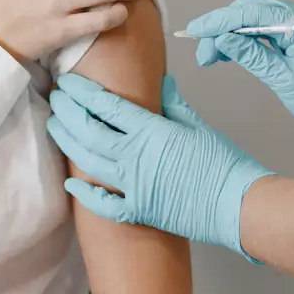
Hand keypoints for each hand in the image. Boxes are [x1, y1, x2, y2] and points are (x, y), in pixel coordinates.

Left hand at [47, 74, 273, 260]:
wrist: (238, 205)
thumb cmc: (224, 164)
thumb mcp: (199, 126)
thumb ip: (175, 104)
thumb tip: (162, 83)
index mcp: (150, 132)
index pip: (106, 105)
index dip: (82, 92)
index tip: (68, 81)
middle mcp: (135, 157)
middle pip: (88, 130)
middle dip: (67, 112)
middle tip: (55, 97)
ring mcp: (133, 186)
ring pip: (88, 162)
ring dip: (67, 142)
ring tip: (56, 126)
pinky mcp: (138, 211)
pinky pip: (103, 205)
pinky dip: (84, 195)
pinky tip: (72, 184)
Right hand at [185, 0, 293, 131]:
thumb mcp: (285, 81)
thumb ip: (253, 57)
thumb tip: (222, 40)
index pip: (252, 13)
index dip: (219, 21)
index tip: (195, 31)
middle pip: (251, 9)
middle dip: (222, 28)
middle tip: (204, 55)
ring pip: (254, 16)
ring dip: (230, 33)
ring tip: (212, 57)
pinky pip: (264, 27)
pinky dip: (244, 37)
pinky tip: (230, 52)